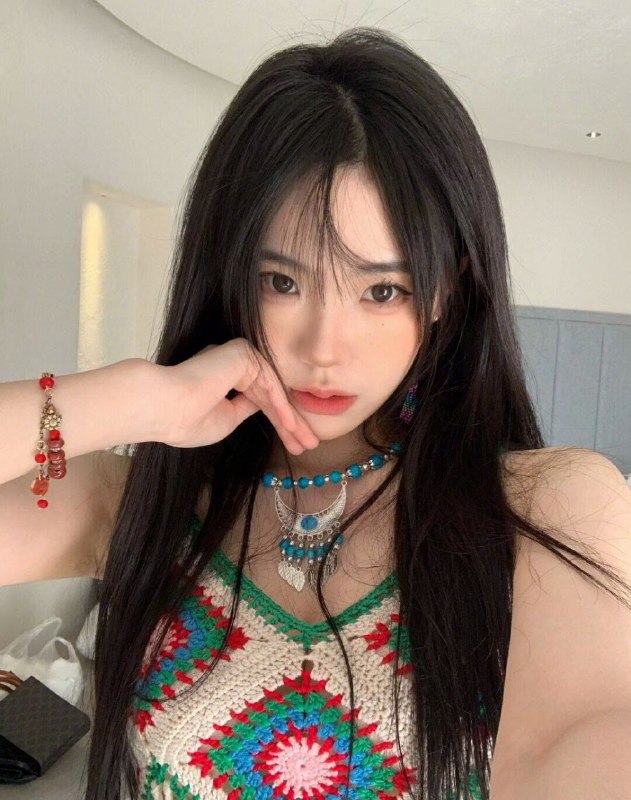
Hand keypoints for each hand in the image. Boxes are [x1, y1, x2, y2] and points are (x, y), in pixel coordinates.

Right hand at [156, 338, 319, 452]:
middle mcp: (234, 365)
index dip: (281, 425)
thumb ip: (245, 410)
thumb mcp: (226, 420)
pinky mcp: (242, 352)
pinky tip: (291, 425)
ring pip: (273, 392)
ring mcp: (239, 356)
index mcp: (226, 380)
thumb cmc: (186, 420)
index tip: (296, 444)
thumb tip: (265, 405)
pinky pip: (268, 382)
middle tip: (309, 444)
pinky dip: (280, 405)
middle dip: (291, 424)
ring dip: (292, 419)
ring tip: (307, 442)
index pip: (261, 404)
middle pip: (271, 398)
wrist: (164, 407)